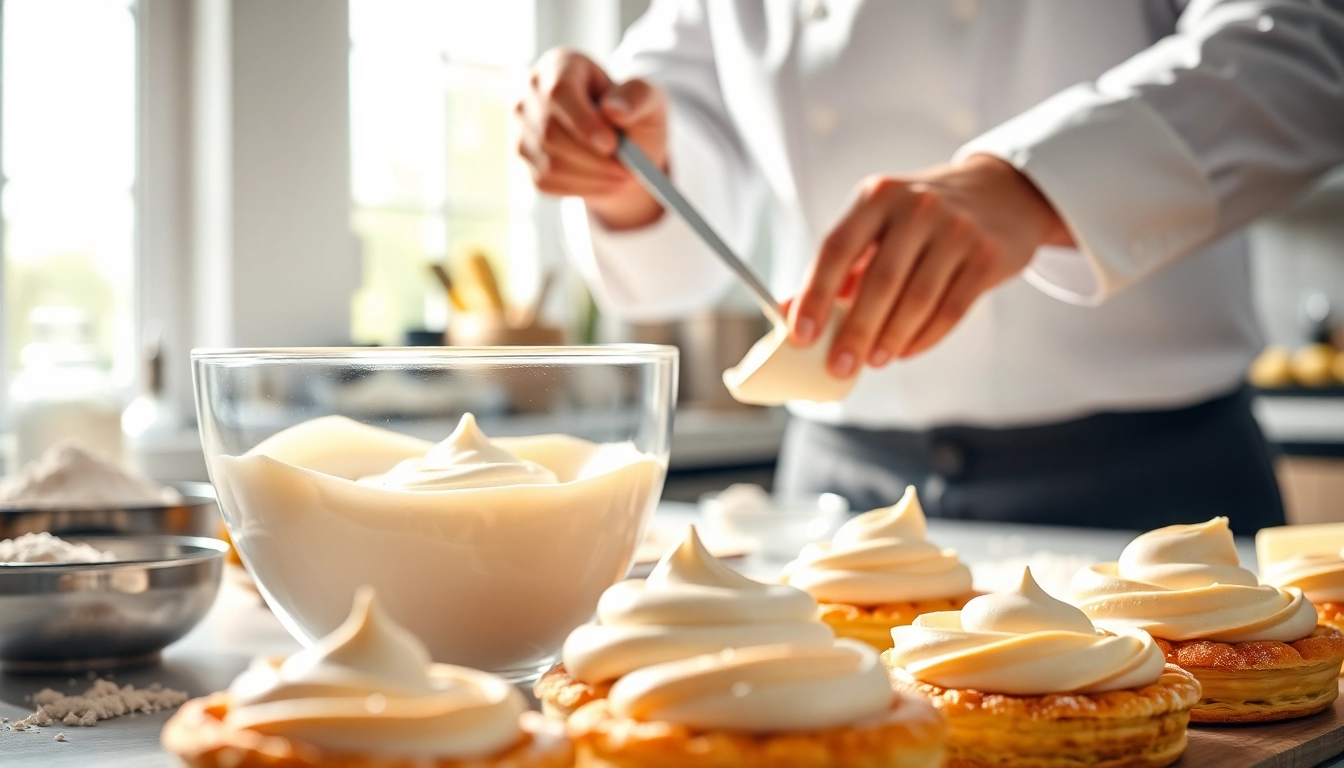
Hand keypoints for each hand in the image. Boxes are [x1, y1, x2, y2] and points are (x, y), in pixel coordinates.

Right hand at [514, 48, 668, 229]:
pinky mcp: (522, 159)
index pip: (559, 93)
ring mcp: (520, 126)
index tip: (611, 145)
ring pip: (549, 162)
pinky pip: (547, 182)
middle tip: (627, 171)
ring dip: (591, 177)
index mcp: (560, 65)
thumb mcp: (647, 98)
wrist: (619, 143)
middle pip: (551, 133)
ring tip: (621, 177)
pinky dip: (581, 188)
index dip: (583, 121)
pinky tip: (602, 181)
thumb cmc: (631, 113)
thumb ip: (637, 97)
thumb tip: (614, 109)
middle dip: (593, 158)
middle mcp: (529, 93)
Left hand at [791, 154, 1073, 376]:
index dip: (816, 295)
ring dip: (890, 339)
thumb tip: (790, 314)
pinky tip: (905, 351)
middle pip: (879, 281)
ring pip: (917, 299)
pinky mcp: (987, 256)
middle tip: (839, 367)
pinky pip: (951, 309)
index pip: (837, 248)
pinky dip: (924, 338)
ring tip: (873, 362)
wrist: (1000, 194)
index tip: (802, 336)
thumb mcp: (878, 224)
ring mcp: (956, 230)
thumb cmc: (921, 219)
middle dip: (855, 331)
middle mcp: (917, 207)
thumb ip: (839, 267)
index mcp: (877, 197)